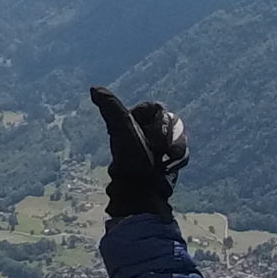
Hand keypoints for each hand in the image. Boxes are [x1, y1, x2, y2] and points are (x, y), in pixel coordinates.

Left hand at [88, 86, 188, 220]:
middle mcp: (145, 131)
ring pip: (179, 134)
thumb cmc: (131, 159)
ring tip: (168, 159)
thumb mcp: (121, 128)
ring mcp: (158, 144)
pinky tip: (169, 167)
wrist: (143, 189)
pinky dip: (179, 158)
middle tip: (161, 150)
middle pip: (171, 120)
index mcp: (133, 121)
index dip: (160, 121)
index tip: (154, 137)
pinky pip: (183, 149)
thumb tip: (94, 88)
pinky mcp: (169, 157)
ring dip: (177, 146)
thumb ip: (111, 107)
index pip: (157, 108)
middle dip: (170, 135)